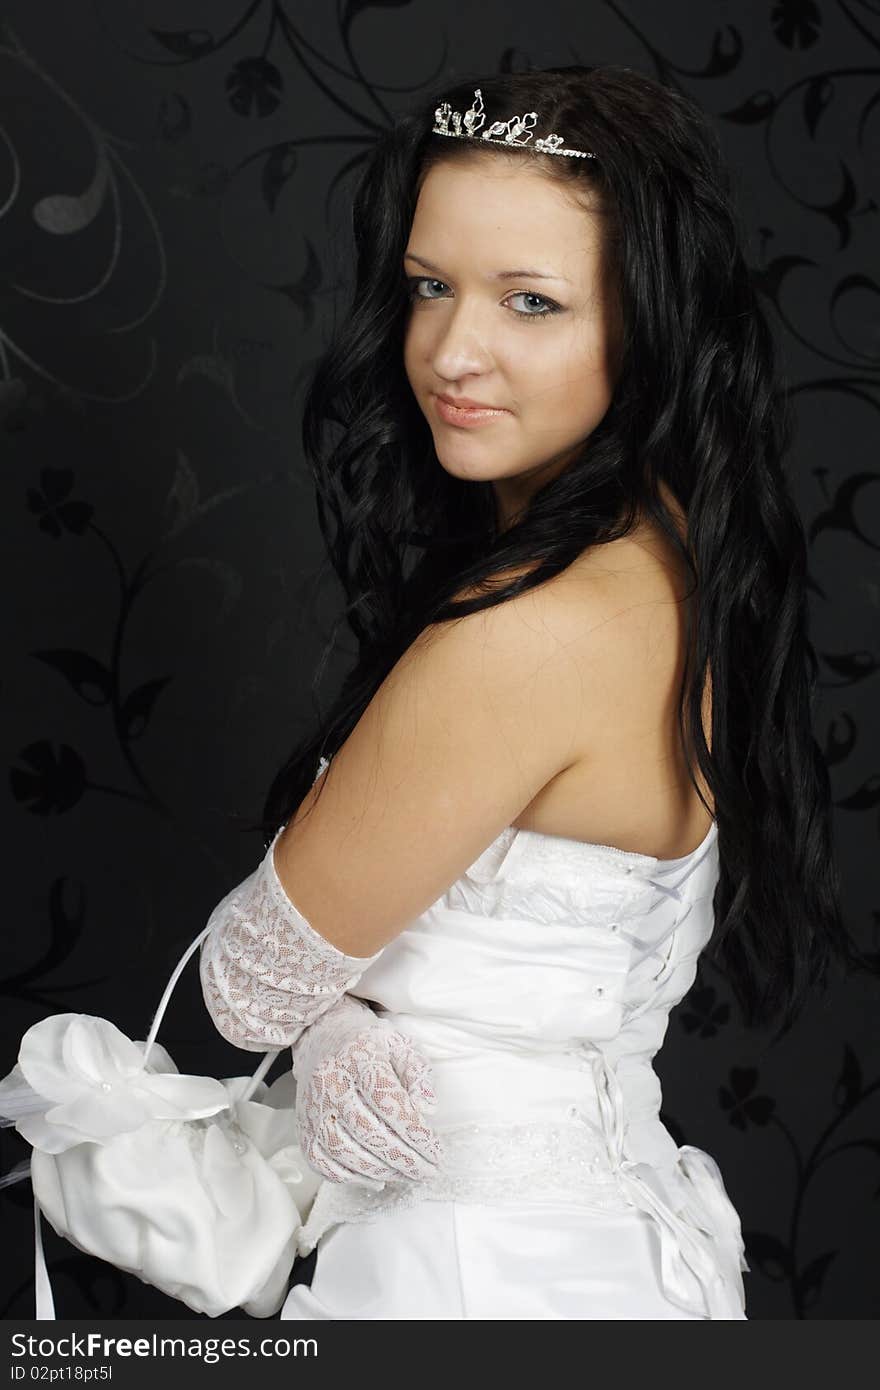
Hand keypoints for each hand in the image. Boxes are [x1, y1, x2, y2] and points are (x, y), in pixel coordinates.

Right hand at [291, 993, 443, 1189]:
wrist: (322, 1037)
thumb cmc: (368, 1044)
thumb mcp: (400, 1044)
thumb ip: (418, 1073)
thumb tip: (429, 1108)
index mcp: (357, 1056)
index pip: (388, 1101)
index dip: (415, 1132)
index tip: (437, 1152)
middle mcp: (330, 1082)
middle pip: (367, 1131)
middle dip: (404, 1159)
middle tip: (428, 1171)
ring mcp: (312, 1107)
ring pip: (345, 1151)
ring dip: (381, 1171)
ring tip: (408, 1175)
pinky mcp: (303, 1128)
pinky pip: (323, 1163)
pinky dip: (352, 1177)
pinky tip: (377, 1178)